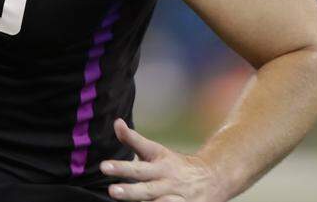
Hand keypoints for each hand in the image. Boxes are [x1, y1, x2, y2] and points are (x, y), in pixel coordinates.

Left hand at [99, 119, 225, 201]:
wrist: (213, 178)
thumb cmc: (175, 165)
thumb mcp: (156, 150)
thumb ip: (133, 139)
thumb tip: (116, 122)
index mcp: (160, 162)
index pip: (139, 161)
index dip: (122, 163)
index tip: (103, 167)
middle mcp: (167, 180)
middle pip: (147, 187)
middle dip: (130, 190)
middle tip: (112, 191)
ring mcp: (177, 197)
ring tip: (124, 199)